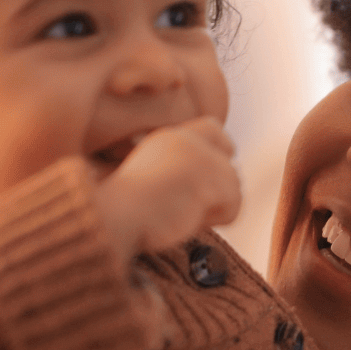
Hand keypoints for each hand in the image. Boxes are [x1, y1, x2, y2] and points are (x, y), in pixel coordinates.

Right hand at [93, 118, 241, 255]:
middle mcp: (189, 141)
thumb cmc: (125, 210)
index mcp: (169, 138)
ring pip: (233, 190)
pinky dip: (215, 220)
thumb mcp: (150, 178)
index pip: (213, 128)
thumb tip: (216, 187)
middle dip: (218, 193)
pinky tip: (188, 219)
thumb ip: (180, 172)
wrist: (116, 215)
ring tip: (181, 214)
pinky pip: (234, 208)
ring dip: (212, 210)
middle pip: (230, 168)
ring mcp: (202, 157)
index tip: (211, 179)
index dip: (222, 153)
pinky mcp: (212, 176)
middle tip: (189, 209)